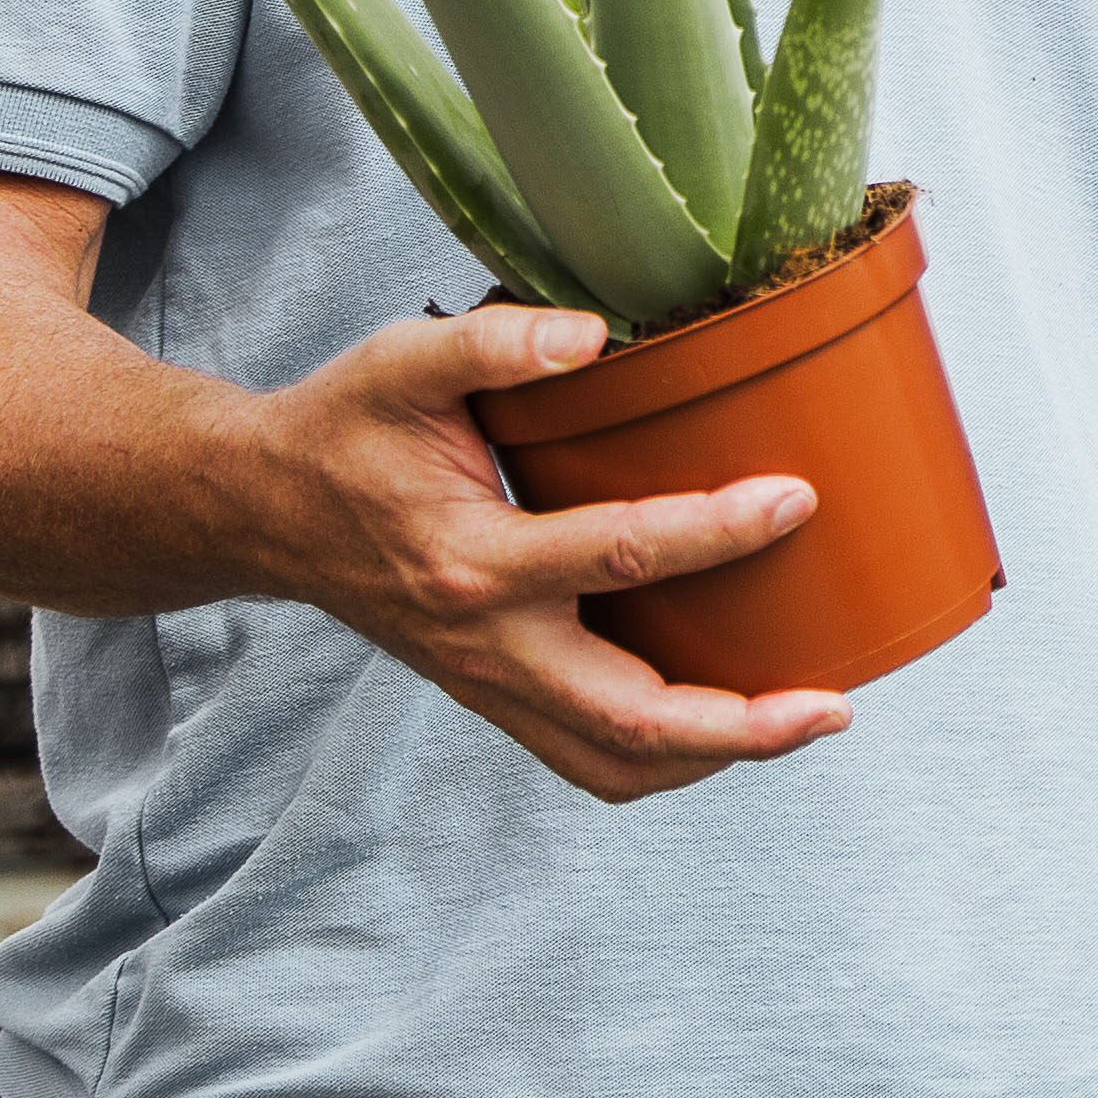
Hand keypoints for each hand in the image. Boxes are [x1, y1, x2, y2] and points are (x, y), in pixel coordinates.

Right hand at [241, 301, 850, 800]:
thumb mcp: (400, 362)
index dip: (716, 532)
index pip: (617, 557)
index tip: (795, 499)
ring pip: (610, 763)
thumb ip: (493, 342)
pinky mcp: (495, 694)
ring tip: (802, 721)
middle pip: (627, 720)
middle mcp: (485, 643)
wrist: (262, 510)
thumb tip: (590, 335)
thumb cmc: (345, 429)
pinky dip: (665, 754)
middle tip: (834, 702)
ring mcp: (489, 683)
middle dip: (739, 726)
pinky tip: (729, 718)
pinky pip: (588, 755)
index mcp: (470, 560)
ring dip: (713, 759)